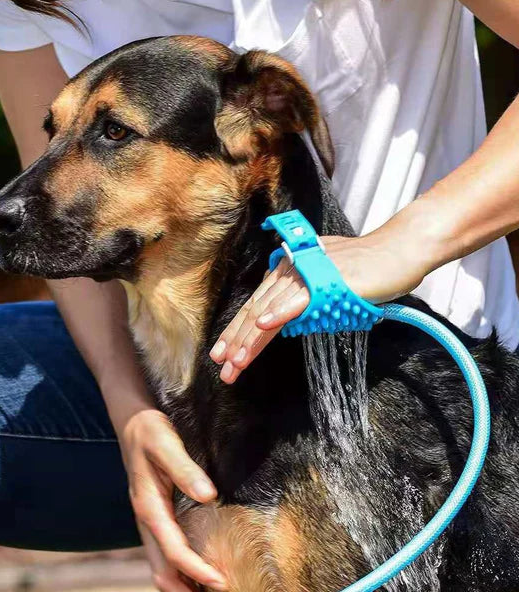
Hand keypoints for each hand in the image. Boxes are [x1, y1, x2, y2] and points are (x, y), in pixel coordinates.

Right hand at [118, 408, 226, 591]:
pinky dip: (181, 566)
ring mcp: (150, 517)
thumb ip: (184, 469)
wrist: (132, 420)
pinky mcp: (156, 512)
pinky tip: (199, 567)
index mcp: (148, 506)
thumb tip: (208, 495)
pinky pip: (165, 549)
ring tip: (210, 588)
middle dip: (186, 589)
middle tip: (221, 591)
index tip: (221, 581)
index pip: (173, 550)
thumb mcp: (165, 443)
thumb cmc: (149, 430)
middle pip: (162, 570)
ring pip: (161, 564)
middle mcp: (147, 518)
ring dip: (182, 582)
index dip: (196, 570)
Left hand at [209, 232, 429, 383]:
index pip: (255, 306)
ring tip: (236, 363)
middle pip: (256, 311)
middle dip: (236, 342)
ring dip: (251, 340)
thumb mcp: (324, 281)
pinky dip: (278, 314)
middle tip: (223, 368)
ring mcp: (305, 275)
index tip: (224, 356)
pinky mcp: (324, 282)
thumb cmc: (365, 268)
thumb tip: (285, 317)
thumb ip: (301, 296)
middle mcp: (289, 271)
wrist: (396, 251)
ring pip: (270, 311)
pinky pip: (296, 301)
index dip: (237, 332)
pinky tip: (262, 327)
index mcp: (286, 272)